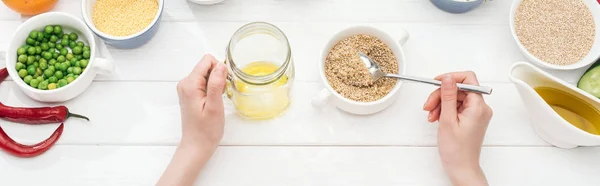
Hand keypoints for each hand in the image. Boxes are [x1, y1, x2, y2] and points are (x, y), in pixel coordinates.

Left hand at [158, 54, 226, 185]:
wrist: (196, 145)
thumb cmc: (206, 130)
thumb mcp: (214, 106)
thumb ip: (216, 84)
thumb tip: (221, 65)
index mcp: (190, 84)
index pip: (207, 61)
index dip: (219, 70)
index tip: (222, 86)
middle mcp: (185, 83)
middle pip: (206, 66)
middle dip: (218, 77)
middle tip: (220, 96)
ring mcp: (186, 88)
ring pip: (206, 74)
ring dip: (215, 84)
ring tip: (216, 101)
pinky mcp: (190, 93)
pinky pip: (204, 82)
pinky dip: (211, 89)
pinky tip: (212, 102)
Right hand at [423, 72, 492, 185]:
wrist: (461, 167)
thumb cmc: (456, 149)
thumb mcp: (447, 119)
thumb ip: (448, 95)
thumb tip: (448, 77)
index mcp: (478, 106)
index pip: (468, 79)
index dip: (450, 78)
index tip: (436, 82)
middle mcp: (481, 108)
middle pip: (459, 89)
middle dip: (441, 95)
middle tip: (428, 105)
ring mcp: (477, 113)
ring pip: (456, 98)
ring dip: (441, 104)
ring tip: (431, 116)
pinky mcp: (471, 118)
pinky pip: (457, 107)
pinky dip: (445, 110)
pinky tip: (437, 118)